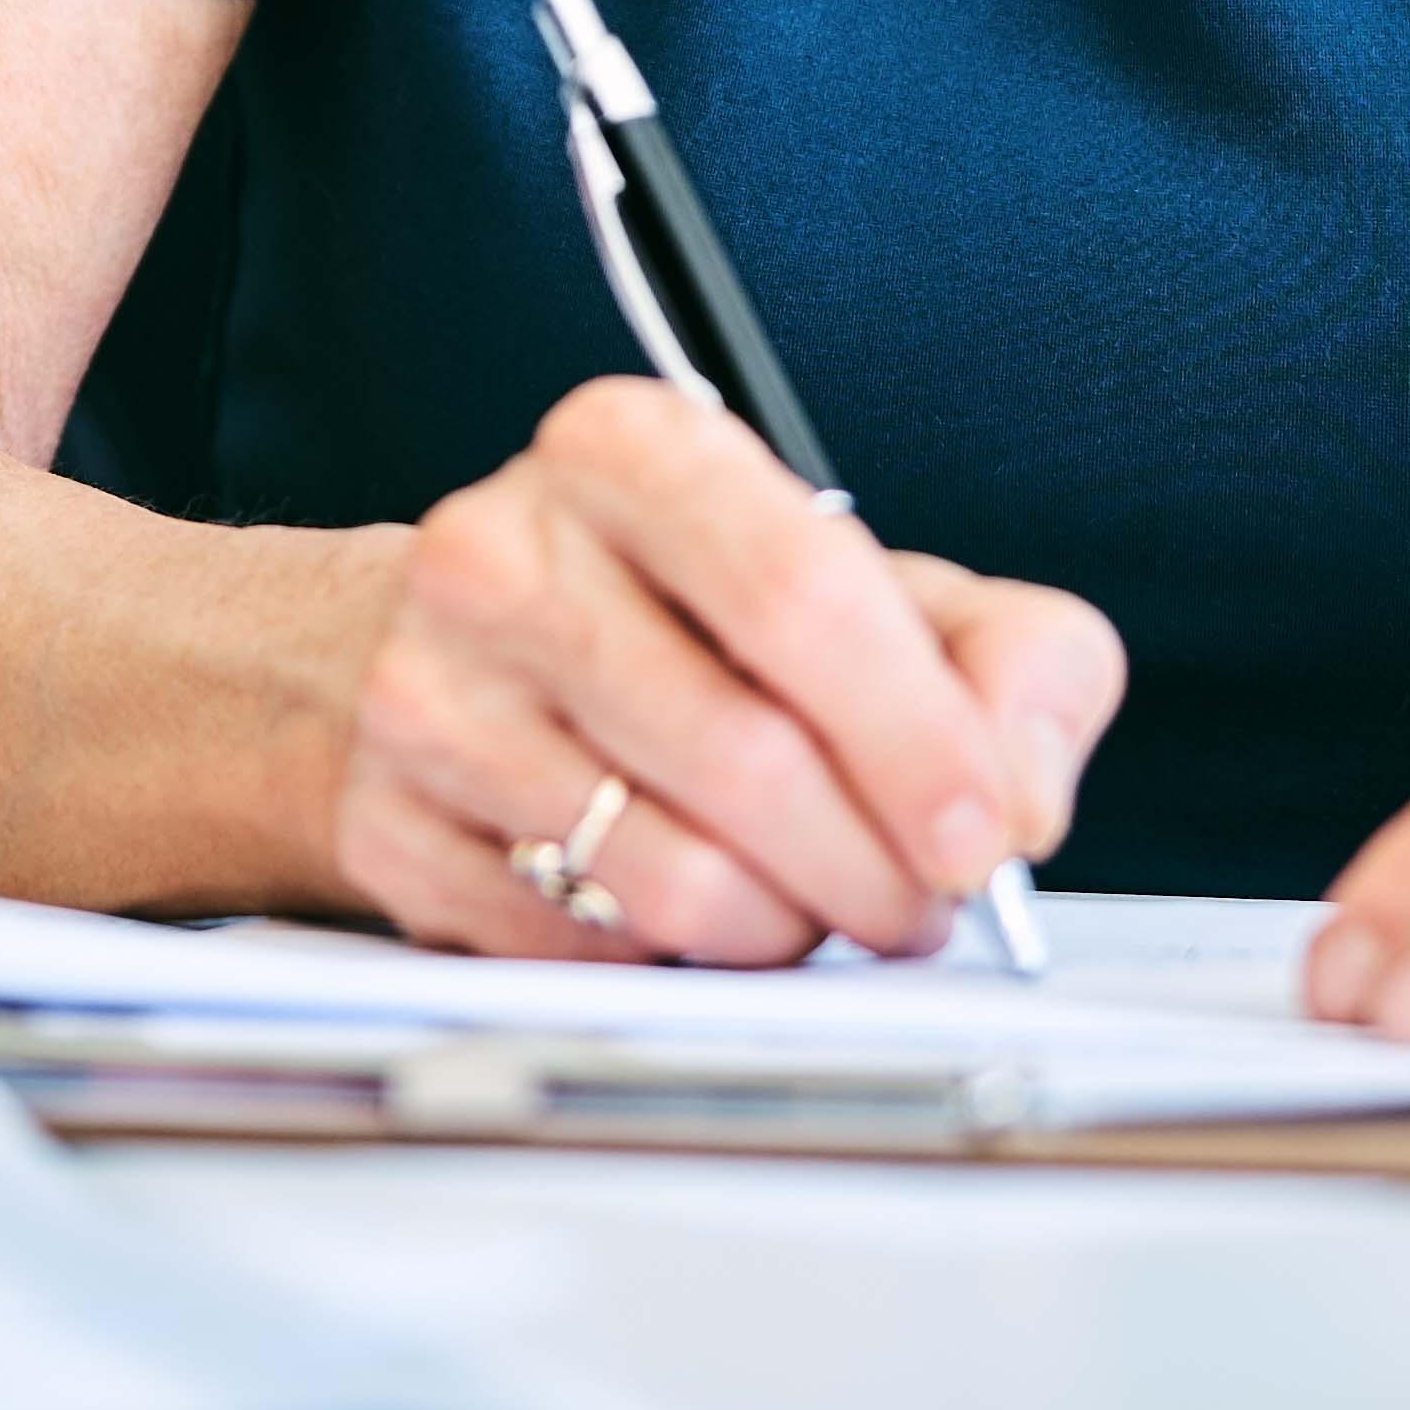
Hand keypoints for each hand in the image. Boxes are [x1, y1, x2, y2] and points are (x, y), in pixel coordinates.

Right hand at [331, 378, 1123, 962]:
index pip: (798, 591)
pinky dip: (677, 960)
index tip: (983, 834)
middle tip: (918, 905)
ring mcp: (428, 693)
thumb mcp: (873, 586)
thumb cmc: (685, 619)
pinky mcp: (388, 826)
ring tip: (808, 901)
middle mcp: (503, 550)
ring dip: (786, 928)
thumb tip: (1021, 789)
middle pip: (748, 758)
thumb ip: (1008, 657)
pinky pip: (589, 951)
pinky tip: (691, 902)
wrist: (448, 655)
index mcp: (629, 448)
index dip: (916, 737)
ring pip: (672, 879)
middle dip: (874, 870)